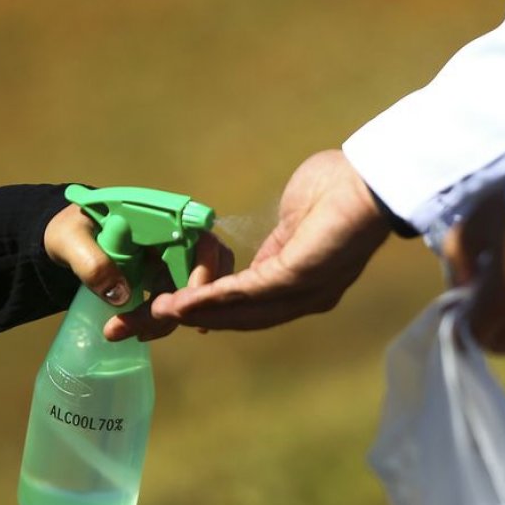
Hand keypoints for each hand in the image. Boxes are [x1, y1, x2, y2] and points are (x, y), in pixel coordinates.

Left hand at [44, 202, 233, 341]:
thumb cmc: (72, 231)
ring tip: (136, 333)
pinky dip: (169, 319)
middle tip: (146, 329)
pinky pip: (181, 301)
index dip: (202, 270)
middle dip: (185, 304)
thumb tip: (121, 296)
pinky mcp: (170, 278)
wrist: (69, 242)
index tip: (183, 302)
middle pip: (204, 269)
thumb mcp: (71, 241)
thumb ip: (92, 263)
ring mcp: (176, 258)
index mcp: (160, 215)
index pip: (199, 240)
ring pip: (195, 290)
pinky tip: (146, 332)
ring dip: (173, 316)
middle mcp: (178, 235)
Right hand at [111, 149, 389, 334]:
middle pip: (234, 319)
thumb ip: (269, 247)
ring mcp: (304, 290)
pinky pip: (248, 292)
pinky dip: (212, 299)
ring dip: (193, 314)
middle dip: (183, 322)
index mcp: (298, 283)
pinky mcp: (301, 275)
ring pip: (238, 311)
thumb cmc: (339, 187)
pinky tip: (181, 302)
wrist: (374, 176)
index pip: (243, 307)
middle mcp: (303, 297)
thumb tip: (251, 261)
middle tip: (130, 329)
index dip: (202, 313)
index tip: (159, 314)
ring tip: (152, 315)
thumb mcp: (291, 224)